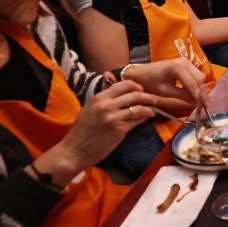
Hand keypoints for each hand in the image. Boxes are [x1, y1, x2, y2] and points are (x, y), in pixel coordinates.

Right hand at [38, 80, 155, 180]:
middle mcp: (107, 105)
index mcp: (99, 98)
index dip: (136, 86)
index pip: (124, 84)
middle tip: (152, 99)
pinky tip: (146, 118)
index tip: (141, 90)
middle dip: (147, 96)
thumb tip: (110, 76)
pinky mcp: (120, 130)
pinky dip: (144, 118)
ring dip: (149, 108)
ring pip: (139, 107)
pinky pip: (137, 120)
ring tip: (152, 110)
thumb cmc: (82, 129)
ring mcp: (114, 118)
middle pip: (135, 94)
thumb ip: (103, 95)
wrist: (75, 150)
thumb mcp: (89, 107)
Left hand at [120, 58, 205, 104]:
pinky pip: (195, 75)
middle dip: (202, 93)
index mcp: (177, 67)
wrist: (140, 73)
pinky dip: (196, 85)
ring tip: (199, 102)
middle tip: (203, 106)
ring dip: (200, 89)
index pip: (193, 84)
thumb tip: (196, 103)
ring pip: (199, 77)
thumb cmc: (149, 82)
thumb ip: (182, 96)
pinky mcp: (185, 64)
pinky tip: (193, 94)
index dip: (199, 97)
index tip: (203, 107)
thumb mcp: (165, 92)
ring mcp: (185, 61)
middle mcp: (184, 61)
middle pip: (199, 79)